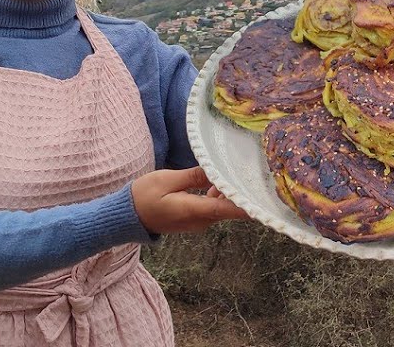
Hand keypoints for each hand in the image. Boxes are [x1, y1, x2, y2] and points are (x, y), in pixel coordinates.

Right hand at [131, 167, 249, 233]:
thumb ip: (194, 176)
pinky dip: (219, 195)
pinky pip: (213, 207)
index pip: (229, 210)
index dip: (249, 205)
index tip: (265, 197)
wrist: (128, 217)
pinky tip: (218, 180)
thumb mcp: (167, 180)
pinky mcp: (194, 218)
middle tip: (254, 171)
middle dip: (241, 192)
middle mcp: (201, 221)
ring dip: (229, 192)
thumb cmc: (144, 197)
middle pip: (229, 208)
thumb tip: (216, 172)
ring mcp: (198, 222)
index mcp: (195, 211)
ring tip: (237, 171)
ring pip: (222, 207)